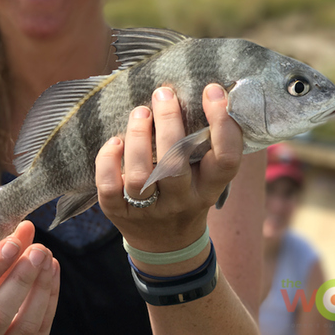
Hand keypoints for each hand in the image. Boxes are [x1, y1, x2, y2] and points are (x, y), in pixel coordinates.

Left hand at [95, 84, 243, 260]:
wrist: (166, 245)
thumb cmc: (188, 194)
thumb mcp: (207, 176)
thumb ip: (205, 143)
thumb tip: (207, 90)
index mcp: (210, 188)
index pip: (226, 159)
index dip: (222, 123)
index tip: (212, 90)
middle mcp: (181, 201)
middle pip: (175, 164)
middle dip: (169, 123)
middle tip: (163, 93)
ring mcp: (148, 210)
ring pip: (140, 175)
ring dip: (138, 137)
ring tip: (139, 112)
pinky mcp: (119, 214)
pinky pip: (109, 188)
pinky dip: (107, 162)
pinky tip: (114, 142)